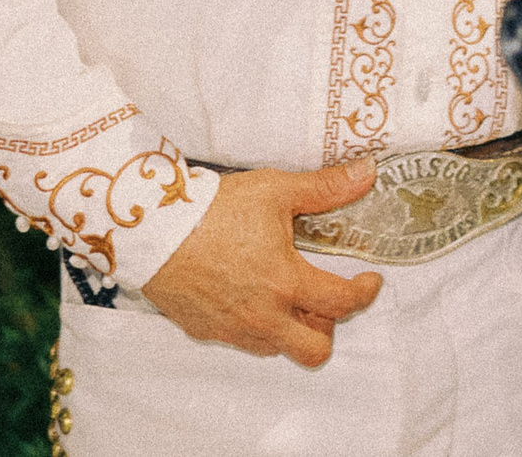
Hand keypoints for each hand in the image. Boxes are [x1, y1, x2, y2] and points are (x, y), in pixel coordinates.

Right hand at [140, 159, 383, 365]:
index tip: (370, 280)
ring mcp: (231, 328)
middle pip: (313, 350)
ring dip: (291, 327)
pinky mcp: (204, 330)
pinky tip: (249, 294)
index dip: (365, 293)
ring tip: (287, 293)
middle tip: (325, 295)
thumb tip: (367, 172)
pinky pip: (241, 340)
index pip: (342, 303)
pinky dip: (255, 325)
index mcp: (285, 282)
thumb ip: (326, 187)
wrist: (152, 228)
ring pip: (277, 347)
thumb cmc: (213, 208)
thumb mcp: (275, 190)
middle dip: (328, 327)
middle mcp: (261, 315)